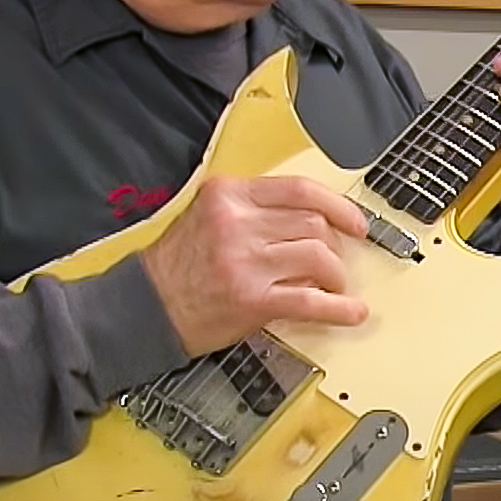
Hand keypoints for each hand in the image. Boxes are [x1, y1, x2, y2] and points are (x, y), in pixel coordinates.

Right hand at [140, 176, 368, 357]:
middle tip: (334, 260)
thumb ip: (254, 209)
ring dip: (336, 274)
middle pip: (313, 223)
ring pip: (318, 256)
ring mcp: (244, 261)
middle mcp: (237, 223)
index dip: (337, 205)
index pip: (299, 189)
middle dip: (334, 245)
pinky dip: (339, 308)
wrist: (146, 307)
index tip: (353, 221)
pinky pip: (310, 301)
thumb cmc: (178, 266)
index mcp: (228, 196)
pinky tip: (350, 311)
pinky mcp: (251, 299)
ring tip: (332, 285)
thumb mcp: (209, 216)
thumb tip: (314, 220)